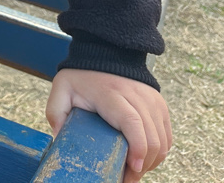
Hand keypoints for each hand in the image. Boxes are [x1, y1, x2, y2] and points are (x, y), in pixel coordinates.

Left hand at [47, 70, 171, 182]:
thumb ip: (56, 113)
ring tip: (132, 170)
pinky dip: (159, 153)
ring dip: (151, 162)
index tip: (133, 167)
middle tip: (125, 178)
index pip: (132, 122)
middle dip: (142, 166)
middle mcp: (137, 96)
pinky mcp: (160, 105)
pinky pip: (167, 137)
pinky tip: (143, 159)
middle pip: (151, 138)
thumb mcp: (62, 89)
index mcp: (111, 94)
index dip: (138, 148)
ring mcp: (152, 101)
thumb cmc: (82, 76)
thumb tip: (60, 140)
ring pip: (162, 141)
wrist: (104, 53)